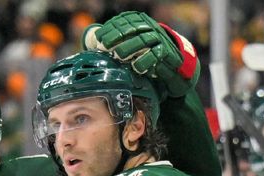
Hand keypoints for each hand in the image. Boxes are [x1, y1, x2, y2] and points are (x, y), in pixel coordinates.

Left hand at [82, 11, 199, 97]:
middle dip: (117, 36)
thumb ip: (113, 41)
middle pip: (132, 28)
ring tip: (118, 55)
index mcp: (140, 22)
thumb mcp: (131, 44)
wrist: (173, 65)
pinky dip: (145, 61)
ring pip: (143, 40)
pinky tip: (136, 67)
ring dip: (129, 47)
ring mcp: (159, 39)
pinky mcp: (167, 53)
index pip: (125, 20)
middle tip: (104, 45)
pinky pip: (156, 55)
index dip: (111, 28)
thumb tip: (90, 38)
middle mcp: (150, 27)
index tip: (98, 38)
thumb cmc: (146, 54)